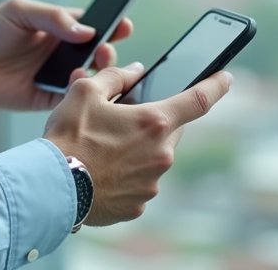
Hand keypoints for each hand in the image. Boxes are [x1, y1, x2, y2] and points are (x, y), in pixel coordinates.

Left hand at [0, 0, 132, 110]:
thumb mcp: (18, 11)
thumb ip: (52, 17)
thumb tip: (86, 31)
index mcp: (59, 27)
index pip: (93, 24)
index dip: (112, 25)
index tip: (125, 26)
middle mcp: (63, 52)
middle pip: (98, 53)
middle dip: (108, 52)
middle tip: (104, 52)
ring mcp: (57, 76)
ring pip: (90, 78)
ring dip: (98, 76)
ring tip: (91, 70)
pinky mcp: (47, 99)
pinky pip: (72, 100)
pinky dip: (80, 97)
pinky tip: (77, 89)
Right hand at [42, 63, 232, 225]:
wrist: (50, 186)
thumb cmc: (68, 137)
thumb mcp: (86, 91)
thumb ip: (116, 76)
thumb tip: (134, 70)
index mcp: (154, 122)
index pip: (199, 99)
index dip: (216, 85)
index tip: (226, 77)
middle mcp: (161, 154)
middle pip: (169, 131)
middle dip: (152, 123)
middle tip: (122, 121)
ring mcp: (151, 183)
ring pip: (153, 159)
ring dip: (136, 151)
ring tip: (102, 150)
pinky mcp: (138, 206)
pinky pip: (138, 184)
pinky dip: (125, 176)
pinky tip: (101, 172)